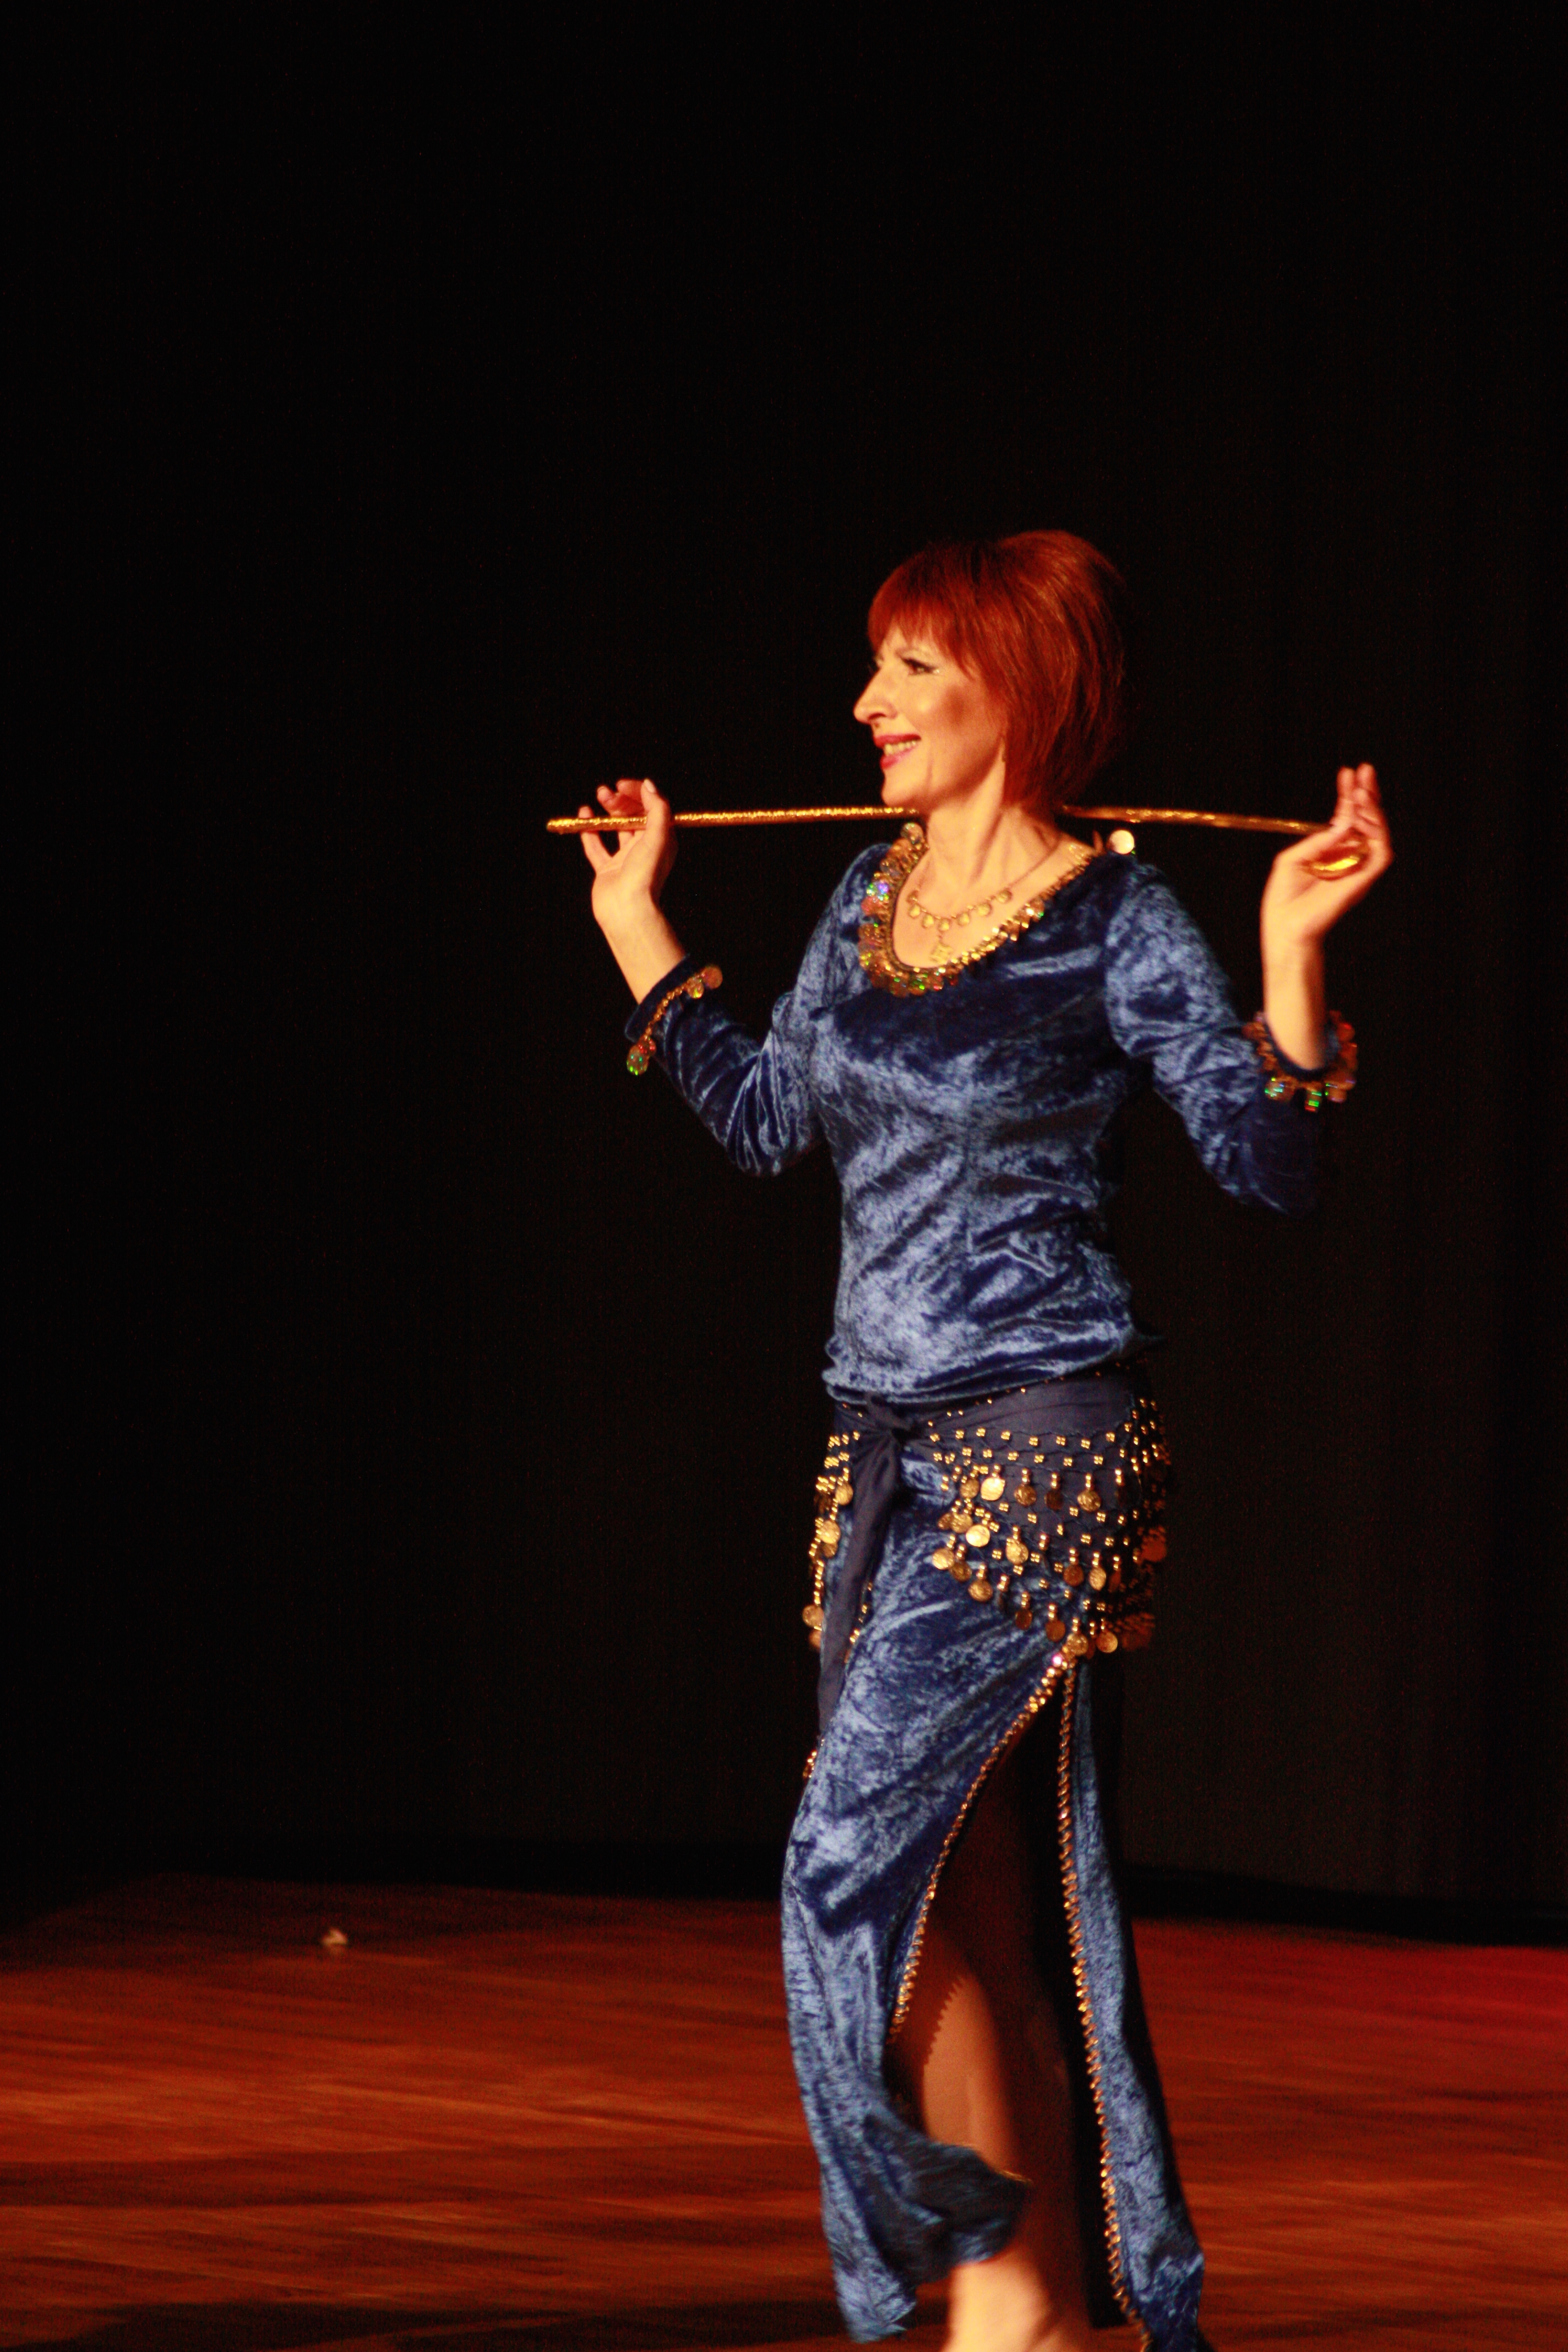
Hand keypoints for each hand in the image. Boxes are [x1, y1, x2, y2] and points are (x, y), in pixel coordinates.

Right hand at [578, 778, 688, 999]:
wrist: (628, 911)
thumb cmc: (645, 875)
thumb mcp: (658, 837)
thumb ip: (657, 808)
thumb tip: (648, 784)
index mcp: (661, 839)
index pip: (651, 807)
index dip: (638, 793)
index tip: (622, 785)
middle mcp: (644, 847)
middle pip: (632, 815)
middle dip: (620, 800)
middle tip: (605, 792)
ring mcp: (625, 858)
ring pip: (615, 828)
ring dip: (606, 810)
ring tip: (597, 795)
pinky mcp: (607, 869)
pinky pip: (596, 846)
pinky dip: (590, 830)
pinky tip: (584, 815)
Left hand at [1260, 764, 1392, 963]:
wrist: (1285, 927)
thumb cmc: (1284, 899)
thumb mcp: (1292, 859)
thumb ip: (1318, 839)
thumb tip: (1344, 821)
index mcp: (1331, 853)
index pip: (1347, 819)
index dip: (1348, 796)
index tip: (1347, 773)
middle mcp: (1348, 860)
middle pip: (1366, 822)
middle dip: (1368, 795)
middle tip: (1365, 771)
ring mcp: (1357, 870)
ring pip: (1378, 834)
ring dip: (1373, 809)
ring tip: (1363, 791)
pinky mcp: (1363, 880)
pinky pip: (1380, 853)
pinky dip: (1376, 832)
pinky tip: (1363, 814)